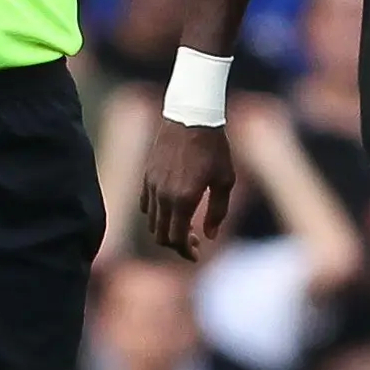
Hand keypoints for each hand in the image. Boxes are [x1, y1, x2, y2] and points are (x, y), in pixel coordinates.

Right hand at [140, 116, 238, 259]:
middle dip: (176, 245)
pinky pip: (145, 204)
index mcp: (183, 200)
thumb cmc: (214, 148)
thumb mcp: (224, 181)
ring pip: (152, 221)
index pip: (176, 239)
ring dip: (166, 230)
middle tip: (193, 243)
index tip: (198, 253)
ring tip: (184, 227)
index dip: (186, 251)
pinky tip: (171, 210)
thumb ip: (217, 212)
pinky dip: (156, 214)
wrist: (191, 117)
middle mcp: (163, 196)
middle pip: (160, 235)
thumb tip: (209, 236)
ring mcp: (152, 185)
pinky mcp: (147, 175)